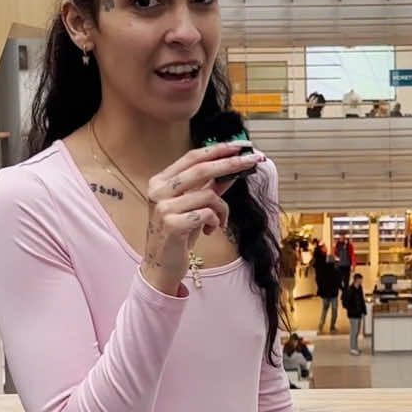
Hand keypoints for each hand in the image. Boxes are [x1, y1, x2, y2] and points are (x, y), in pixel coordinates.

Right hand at [140, 142, 262, 294]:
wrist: (161, 267)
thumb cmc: (178, 235)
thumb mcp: (194, 207)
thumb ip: (209, 188)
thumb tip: (232, 171)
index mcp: (161, 181)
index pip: (192, 157)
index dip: (218, 149)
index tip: (240, 145)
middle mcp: (159, 190)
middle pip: (202, 169)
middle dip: (231, 164)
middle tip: (253, 160)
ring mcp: (164, 207)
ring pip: (209, 195)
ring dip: (223, 210)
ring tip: (219, 223)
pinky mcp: (172, 225)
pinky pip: (207, 214)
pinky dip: (216, 222)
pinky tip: (209, 231)